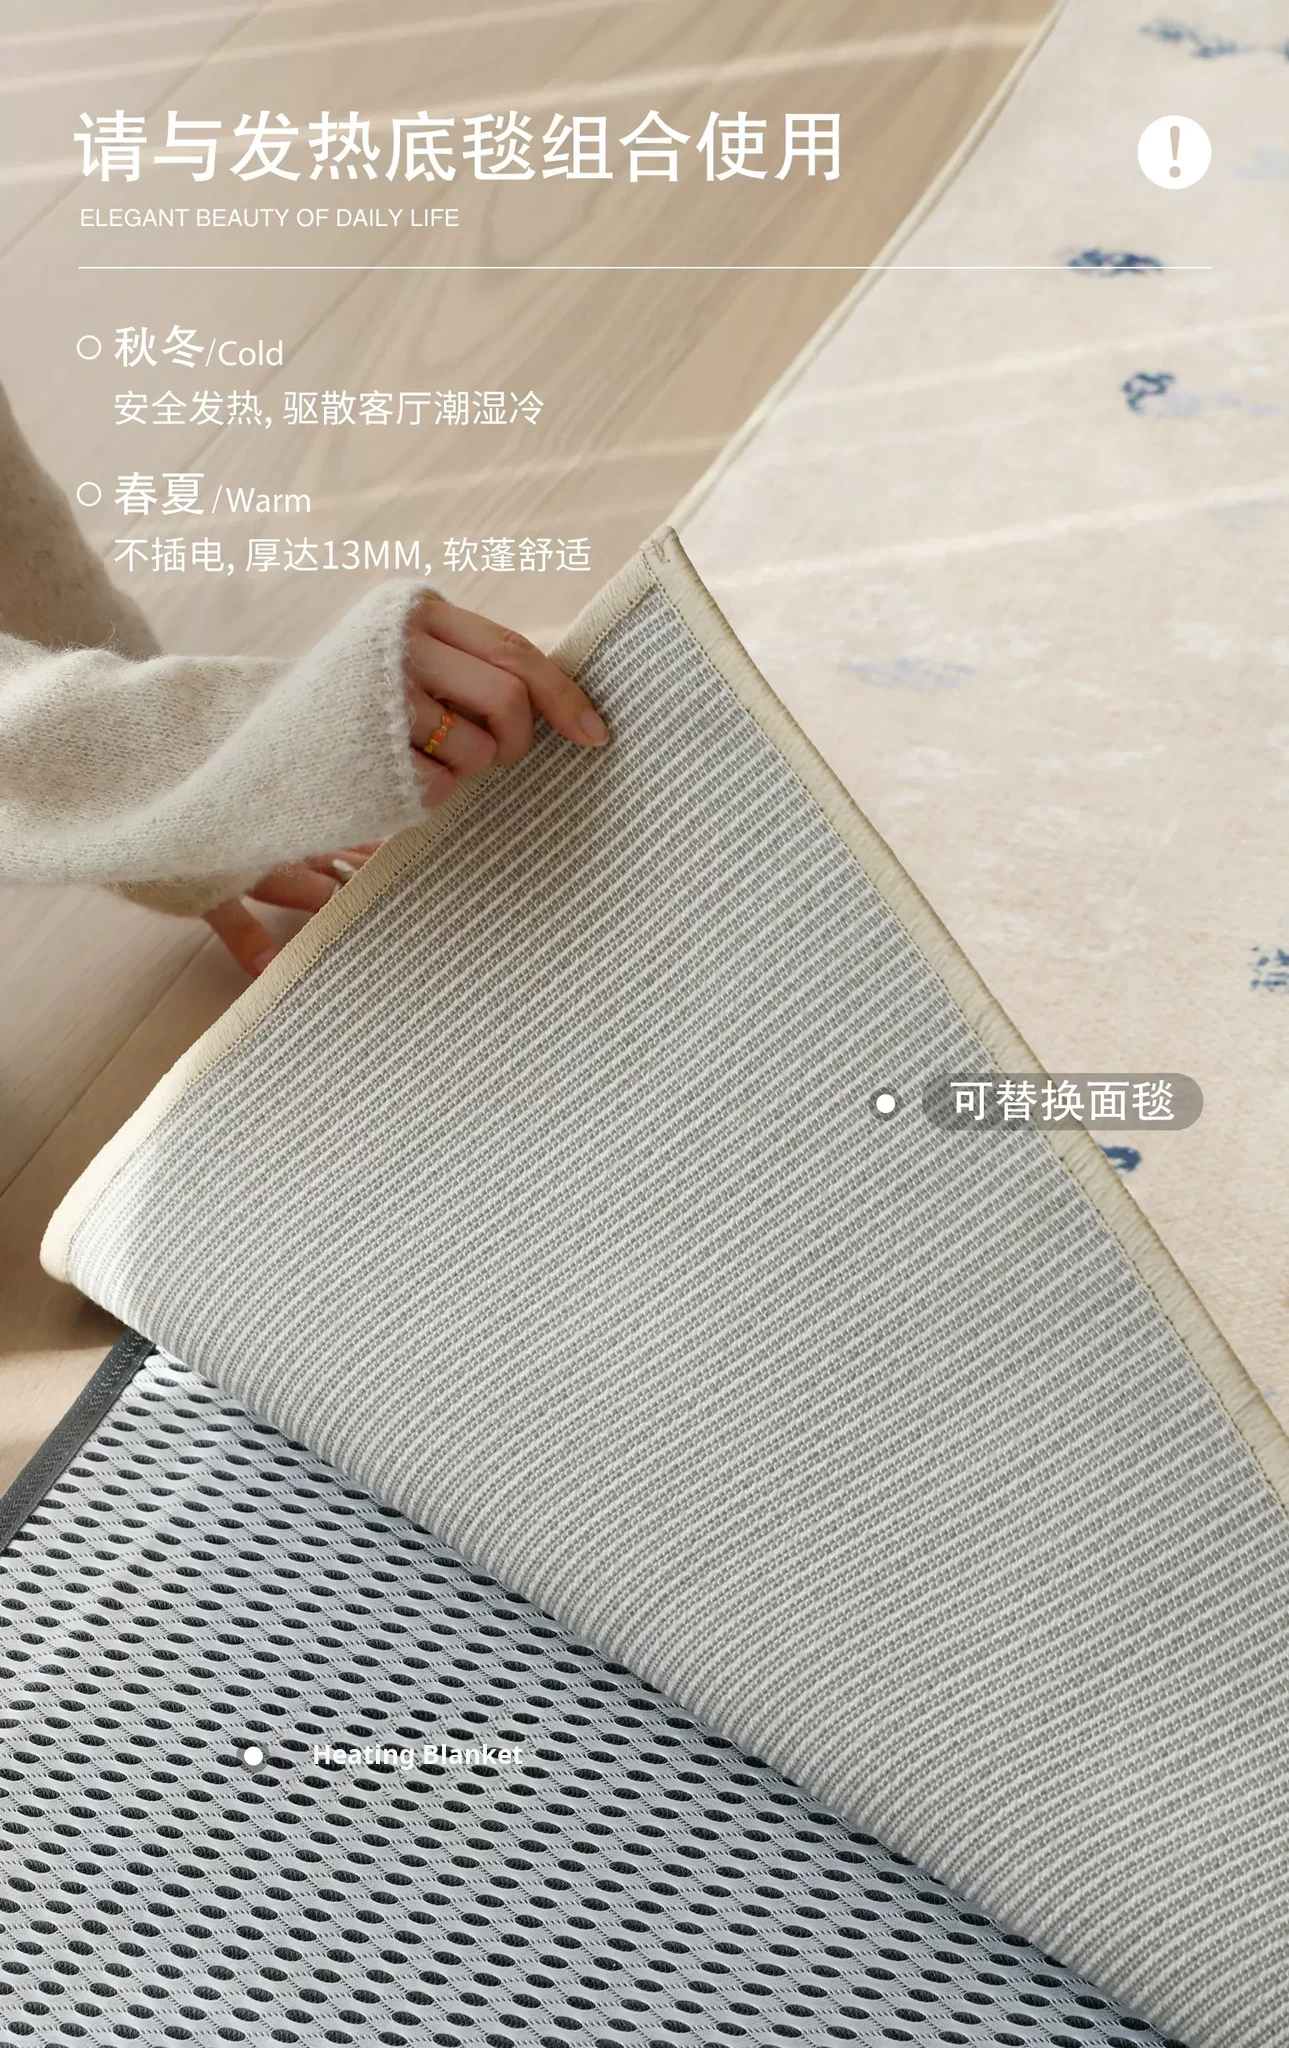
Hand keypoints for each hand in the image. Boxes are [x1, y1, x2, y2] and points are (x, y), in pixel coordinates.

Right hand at [203, 595, 608, 976]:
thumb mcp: (401, 660)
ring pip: (481, 751)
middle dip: (515, 742)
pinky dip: (428, 795)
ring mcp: (387, 700)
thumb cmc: (341, 708)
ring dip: (465, 771)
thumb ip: (468, 664)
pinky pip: (442, 790)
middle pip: (511, 701)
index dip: (565, 697)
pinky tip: (387, 779)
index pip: (516, 653)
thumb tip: (559, 696)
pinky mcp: (376, 757)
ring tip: (417, 760)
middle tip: (494, 760)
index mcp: (415, 611)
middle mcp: (402, 644)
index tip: (594, 736)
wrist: (239, 744)